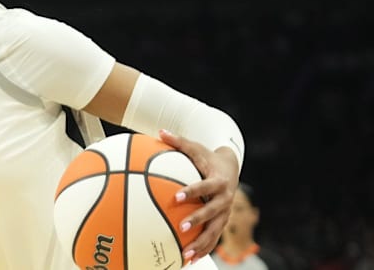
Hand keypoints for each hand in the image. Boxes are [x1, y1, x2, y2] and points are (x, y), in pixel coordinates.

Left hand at [159, 129, 238, 263]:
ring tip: (185, 256)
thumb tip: (159, 131)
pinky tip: (188, 260)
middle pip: (213, 212)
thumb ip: (178, 141)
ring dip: (201, 244)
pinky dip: (203, 249)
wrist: (230, 167)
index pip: (205, 187)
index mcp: (218, 181)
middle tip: (182, 227)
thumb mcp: (195, 148)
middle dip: (199, 220)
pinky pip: (213, 238)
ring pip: (215, 231)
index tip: (177, 197)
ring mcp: (225, 213)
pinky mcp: (222, 222)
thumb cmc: (207, 157)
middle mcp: (225, 199)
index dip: (192, 191)